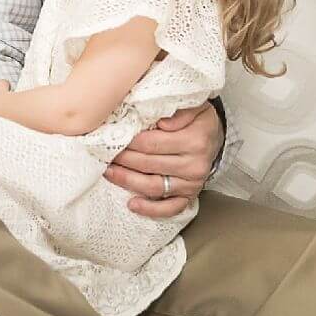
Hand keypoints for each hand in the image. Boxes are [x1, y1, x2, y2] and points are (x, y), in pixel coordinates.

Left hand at [104, 102, 222, 217]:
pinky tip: (132, 204)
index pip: (151, 143)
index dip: (128, 142)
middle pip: (148, 164)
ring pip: (154, 186)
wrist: (213, 136)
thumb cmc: (197, 119)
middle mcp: (194, 165)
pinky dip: (151, 210)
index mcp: (194, 140)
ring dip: (127, 181)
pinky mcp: (189, 196)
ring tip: (108, 172)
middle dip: (122, 159)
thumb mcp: (193, 105)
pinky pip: (170, 208)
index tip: (110, 138)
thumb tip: (162, 122)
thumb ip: (178, 110)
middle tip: (101, 154)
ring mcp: (192, 183)